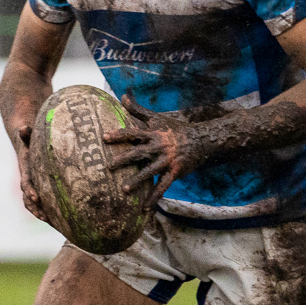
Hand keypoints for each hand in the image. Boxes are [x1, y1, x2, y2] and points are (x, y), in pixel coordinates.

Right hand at [10, 124, 50, 222]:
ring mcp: (33, 188)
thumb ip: (26, 133)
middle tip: (45, 218)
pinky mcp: (40, 191)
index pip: (26, 183)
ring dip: (42, 214)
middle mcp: (27, 183)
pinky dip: (50, 213)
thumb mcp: (28, 136)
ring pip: (35, 206)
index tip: (35, 197)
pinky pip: (44, 204)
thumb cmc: (29, 141)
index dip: (29, 191)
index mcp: (25, 171)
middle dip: (36, 209)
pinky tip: (62, 222)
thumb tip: (23, 127)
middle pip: (29, 200)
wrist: (25, 148)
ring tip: (54, 224)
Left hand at [102, 96, 195, 211]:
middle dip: (124, 159)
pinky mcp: (174, 172)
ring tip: (123, 190)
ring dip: (137, 181)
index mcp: (154, 134)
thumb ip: (138, 110)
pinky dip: (154, 197)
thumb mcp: (157, 118)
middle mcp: (160, 147)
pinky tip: (144, 208)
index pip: (134, 133)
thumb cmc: (175, 129)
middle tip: (109, 166)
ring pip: (150, 172)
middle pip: (139, 153)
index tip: (104, 137)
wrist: (201, 141)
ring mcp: (167, 161)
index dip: (119, 135)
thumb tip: (122, 97)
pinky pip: (163, 186)